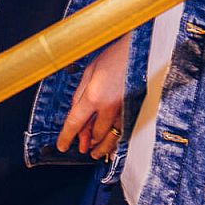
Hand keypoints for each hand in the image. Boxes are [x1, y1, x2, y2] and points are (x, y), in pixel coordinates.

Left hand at [55, 34, 131, 159]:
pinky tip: (112, 144)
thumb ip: (80, 93)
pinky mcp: (136, 112)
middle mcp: (109, 107)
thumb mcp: (90, 71)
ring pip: (112, 138)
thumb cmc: (117, 56)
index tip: (62, 146)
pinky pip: (124, 132)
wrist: (143, 52)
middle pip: (95, 134)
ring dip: (102, 147)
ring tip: (95, 153)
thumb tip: (74, 111)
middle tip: (82, 148)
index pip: (75, 123)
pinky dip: (116, 141)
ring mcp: (124, 111)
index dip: (66, 137)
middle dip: (87, 143)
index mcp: (94, 96)